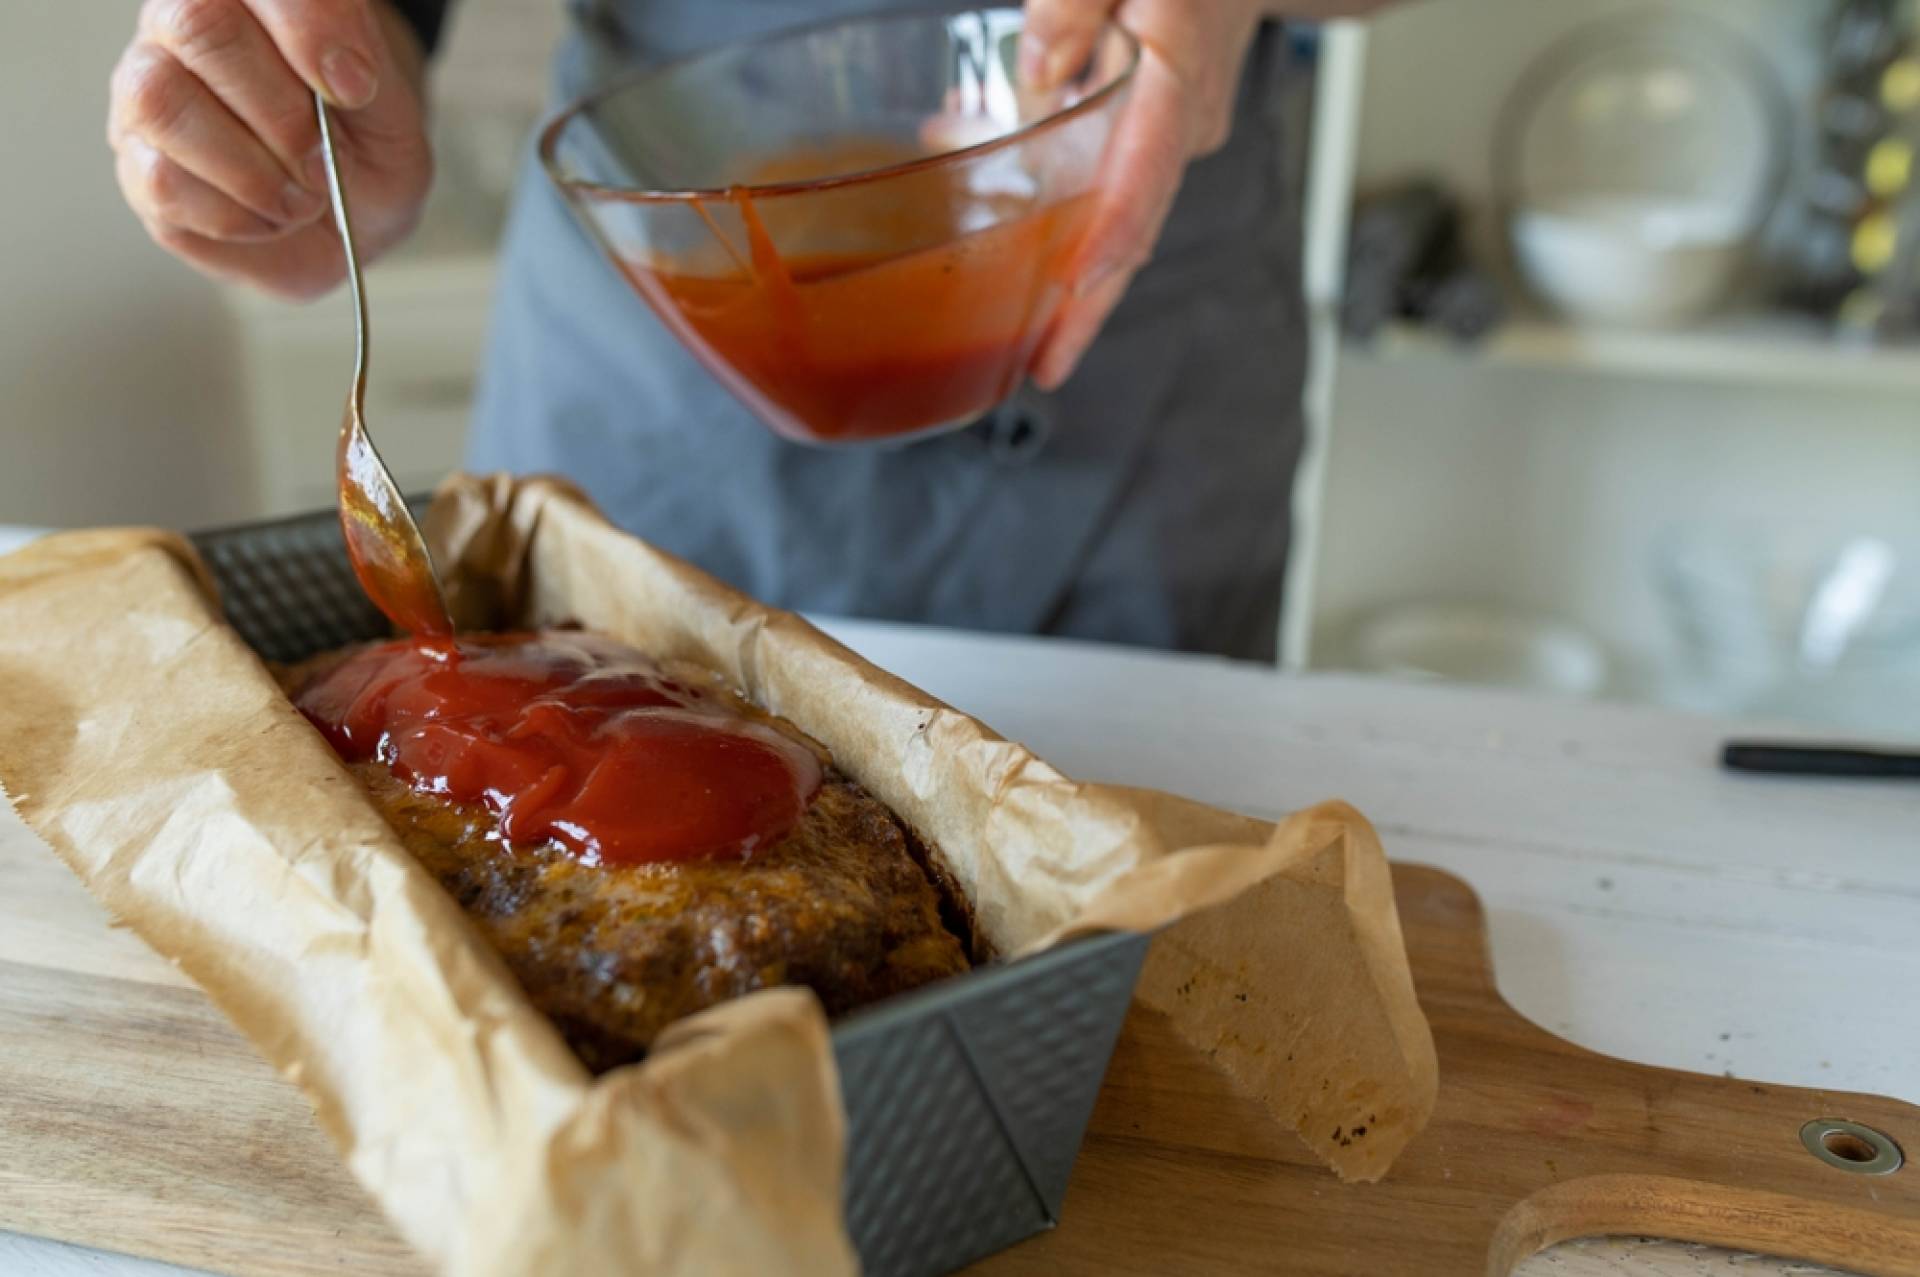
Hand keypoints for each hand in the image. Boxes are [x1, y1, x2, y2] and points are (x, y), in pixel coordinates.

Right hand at [108, 0, 432, 299]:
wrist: (351, 219)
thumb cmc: (362, 150)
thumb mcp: (390, 109)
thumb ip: (367, 69)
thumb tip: (340, 74)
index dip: (307, 27)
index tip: (355, 88)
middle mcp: (183, 29)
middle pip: (195, 25)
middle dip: (279, 111)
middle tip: (322, 160)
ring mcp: (147, 94)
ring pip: (160, 100)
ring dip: (251, 169)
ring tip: (301, 199)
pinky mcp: (137, 166)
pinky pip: (162, 179)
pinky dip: (235, 215)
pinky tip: (268, 218)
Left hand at [1020, 0, 1264, 389]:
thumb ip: (1073, 3)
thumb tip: (1034, 68)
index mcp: (1177, 76)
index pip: (1146, 169)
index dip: (1111, 233)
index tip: (1075, 286)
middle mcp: (1183, 126)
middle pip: (1136, 230)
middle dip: (1089, 308)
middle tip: (1044, 367)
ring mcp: (1175, 144)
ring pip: (1123, 225)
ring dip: (1071, 284)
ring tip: (1017, 337)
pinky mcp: (1159, 148)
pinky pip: (1112, 197)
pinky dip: (1066, 228)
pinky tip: (1009, 238)